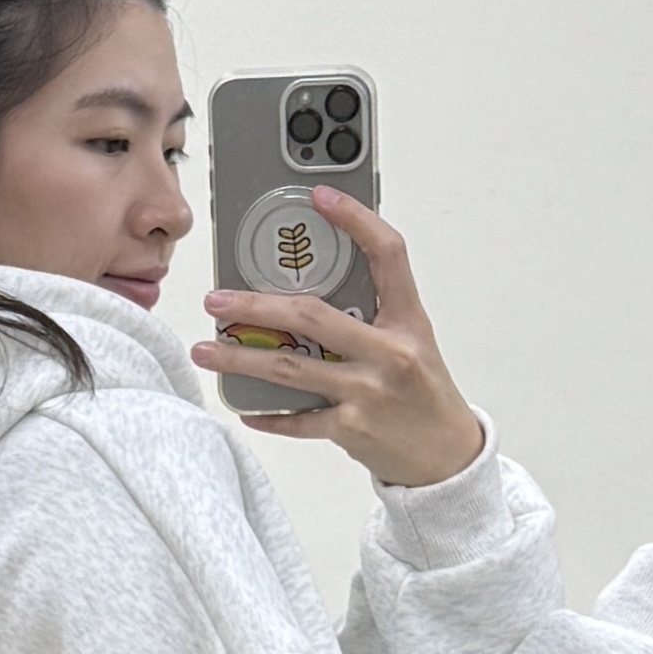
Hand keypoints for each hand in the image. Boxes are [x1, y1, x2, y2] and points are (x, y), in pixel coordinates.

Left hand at [192, 189, 484, 487]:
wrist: (446, 457)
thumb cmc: (423, 392)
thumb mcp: (413, 339)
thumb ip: (373, 311)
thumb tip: (313, 287)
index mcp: (408, 320)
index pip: (387, 254)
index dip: (356, 220)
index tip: (321, 197)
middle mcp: (388, 353)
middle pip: (311, 317)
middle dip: (255, 306)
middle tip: (217, 300)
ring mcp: (367, 393)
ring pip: (290, 369)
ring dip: (240, 359)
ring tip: (206, 350)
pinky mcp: (351, 429)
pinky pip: (298, 420)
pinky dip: (269, 414)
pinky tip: (244, 407)